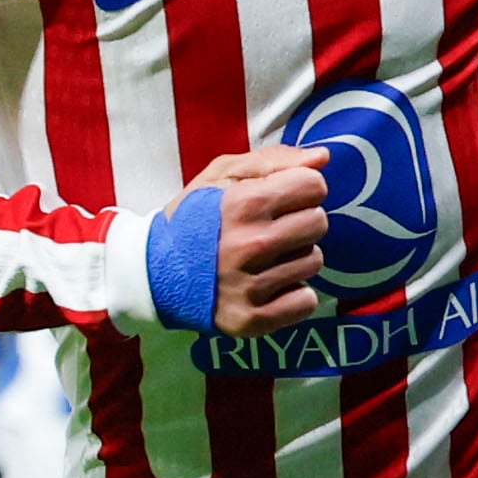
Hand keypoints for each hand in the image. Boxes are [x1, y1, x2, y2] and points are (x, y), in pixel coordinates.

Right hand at [192, 144, 330, 335]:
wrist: (154, 271)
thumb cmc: (193, 217)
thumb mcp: (222, 175)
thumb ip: (274, 160)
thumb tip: (323, 158)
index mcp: (243, 203)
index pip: (313, 186)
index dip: (300, 188)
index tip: (281, 199)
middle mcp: (249, 245)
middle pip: (319, 222)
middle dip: (300, 221)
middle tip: (273, 229)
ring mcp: (250, 286)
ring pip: (314, 262)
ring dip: (295, 257)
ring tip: (265, 258)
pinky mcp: (251, 319)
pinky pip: (306, 302)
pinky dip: (293, 294)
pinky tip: (269, 286)